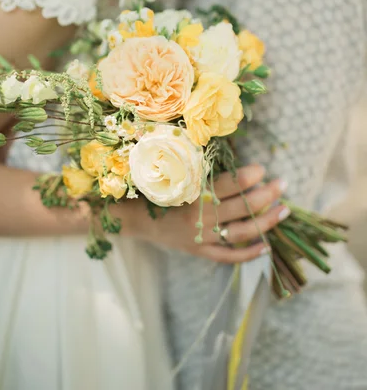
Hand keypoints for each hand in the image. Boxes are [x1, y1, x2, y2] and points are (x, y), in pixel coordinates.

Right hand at [120, 164, 289, 263]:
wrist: (136, 218)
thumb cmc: (158, 191)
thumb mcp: (177, 175)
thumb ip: (204, 172)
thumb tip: (236, 164)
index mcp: (194, 194)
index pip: (229, 185)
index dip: (248, 176)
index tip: (262, 168)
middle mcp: (200, 218)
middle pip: (242, 207)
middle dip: (266, 194)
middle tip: (282, 183)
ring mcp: (202, 238)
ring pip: (242, 231)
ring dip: (266, 220)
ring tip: (284, 210)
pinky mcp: (201, 251)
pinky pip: (229, 255)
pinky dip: (249, 252)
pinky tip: (267, 245)